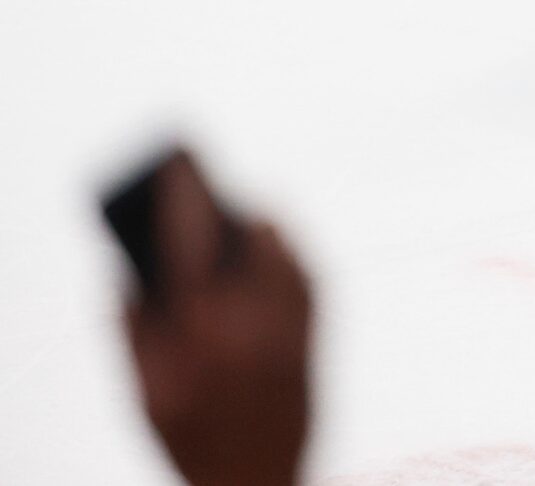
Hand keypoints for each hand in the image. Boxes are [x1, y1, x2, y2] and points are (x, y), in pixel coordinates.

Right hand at [122, 154, 312, 485]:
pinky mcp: (318, 333)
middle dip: (220, 206)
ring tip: (237, 205)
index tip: (175, 170)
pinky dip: (289, 251)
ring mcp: (293, 323)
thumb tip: (125, 277)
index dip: (184, 199)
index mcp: (204, 330)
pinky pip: (308, 274)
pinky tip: (274, 240)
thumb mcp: (147, 394)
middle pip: (244, 237)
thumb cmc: (194, 441)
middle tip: (200, 179)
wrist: (257, 481)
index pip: (193, 242)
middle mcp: (256, 318)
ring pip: (283, 250)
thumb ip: (134, 331)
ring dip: (260, 225)